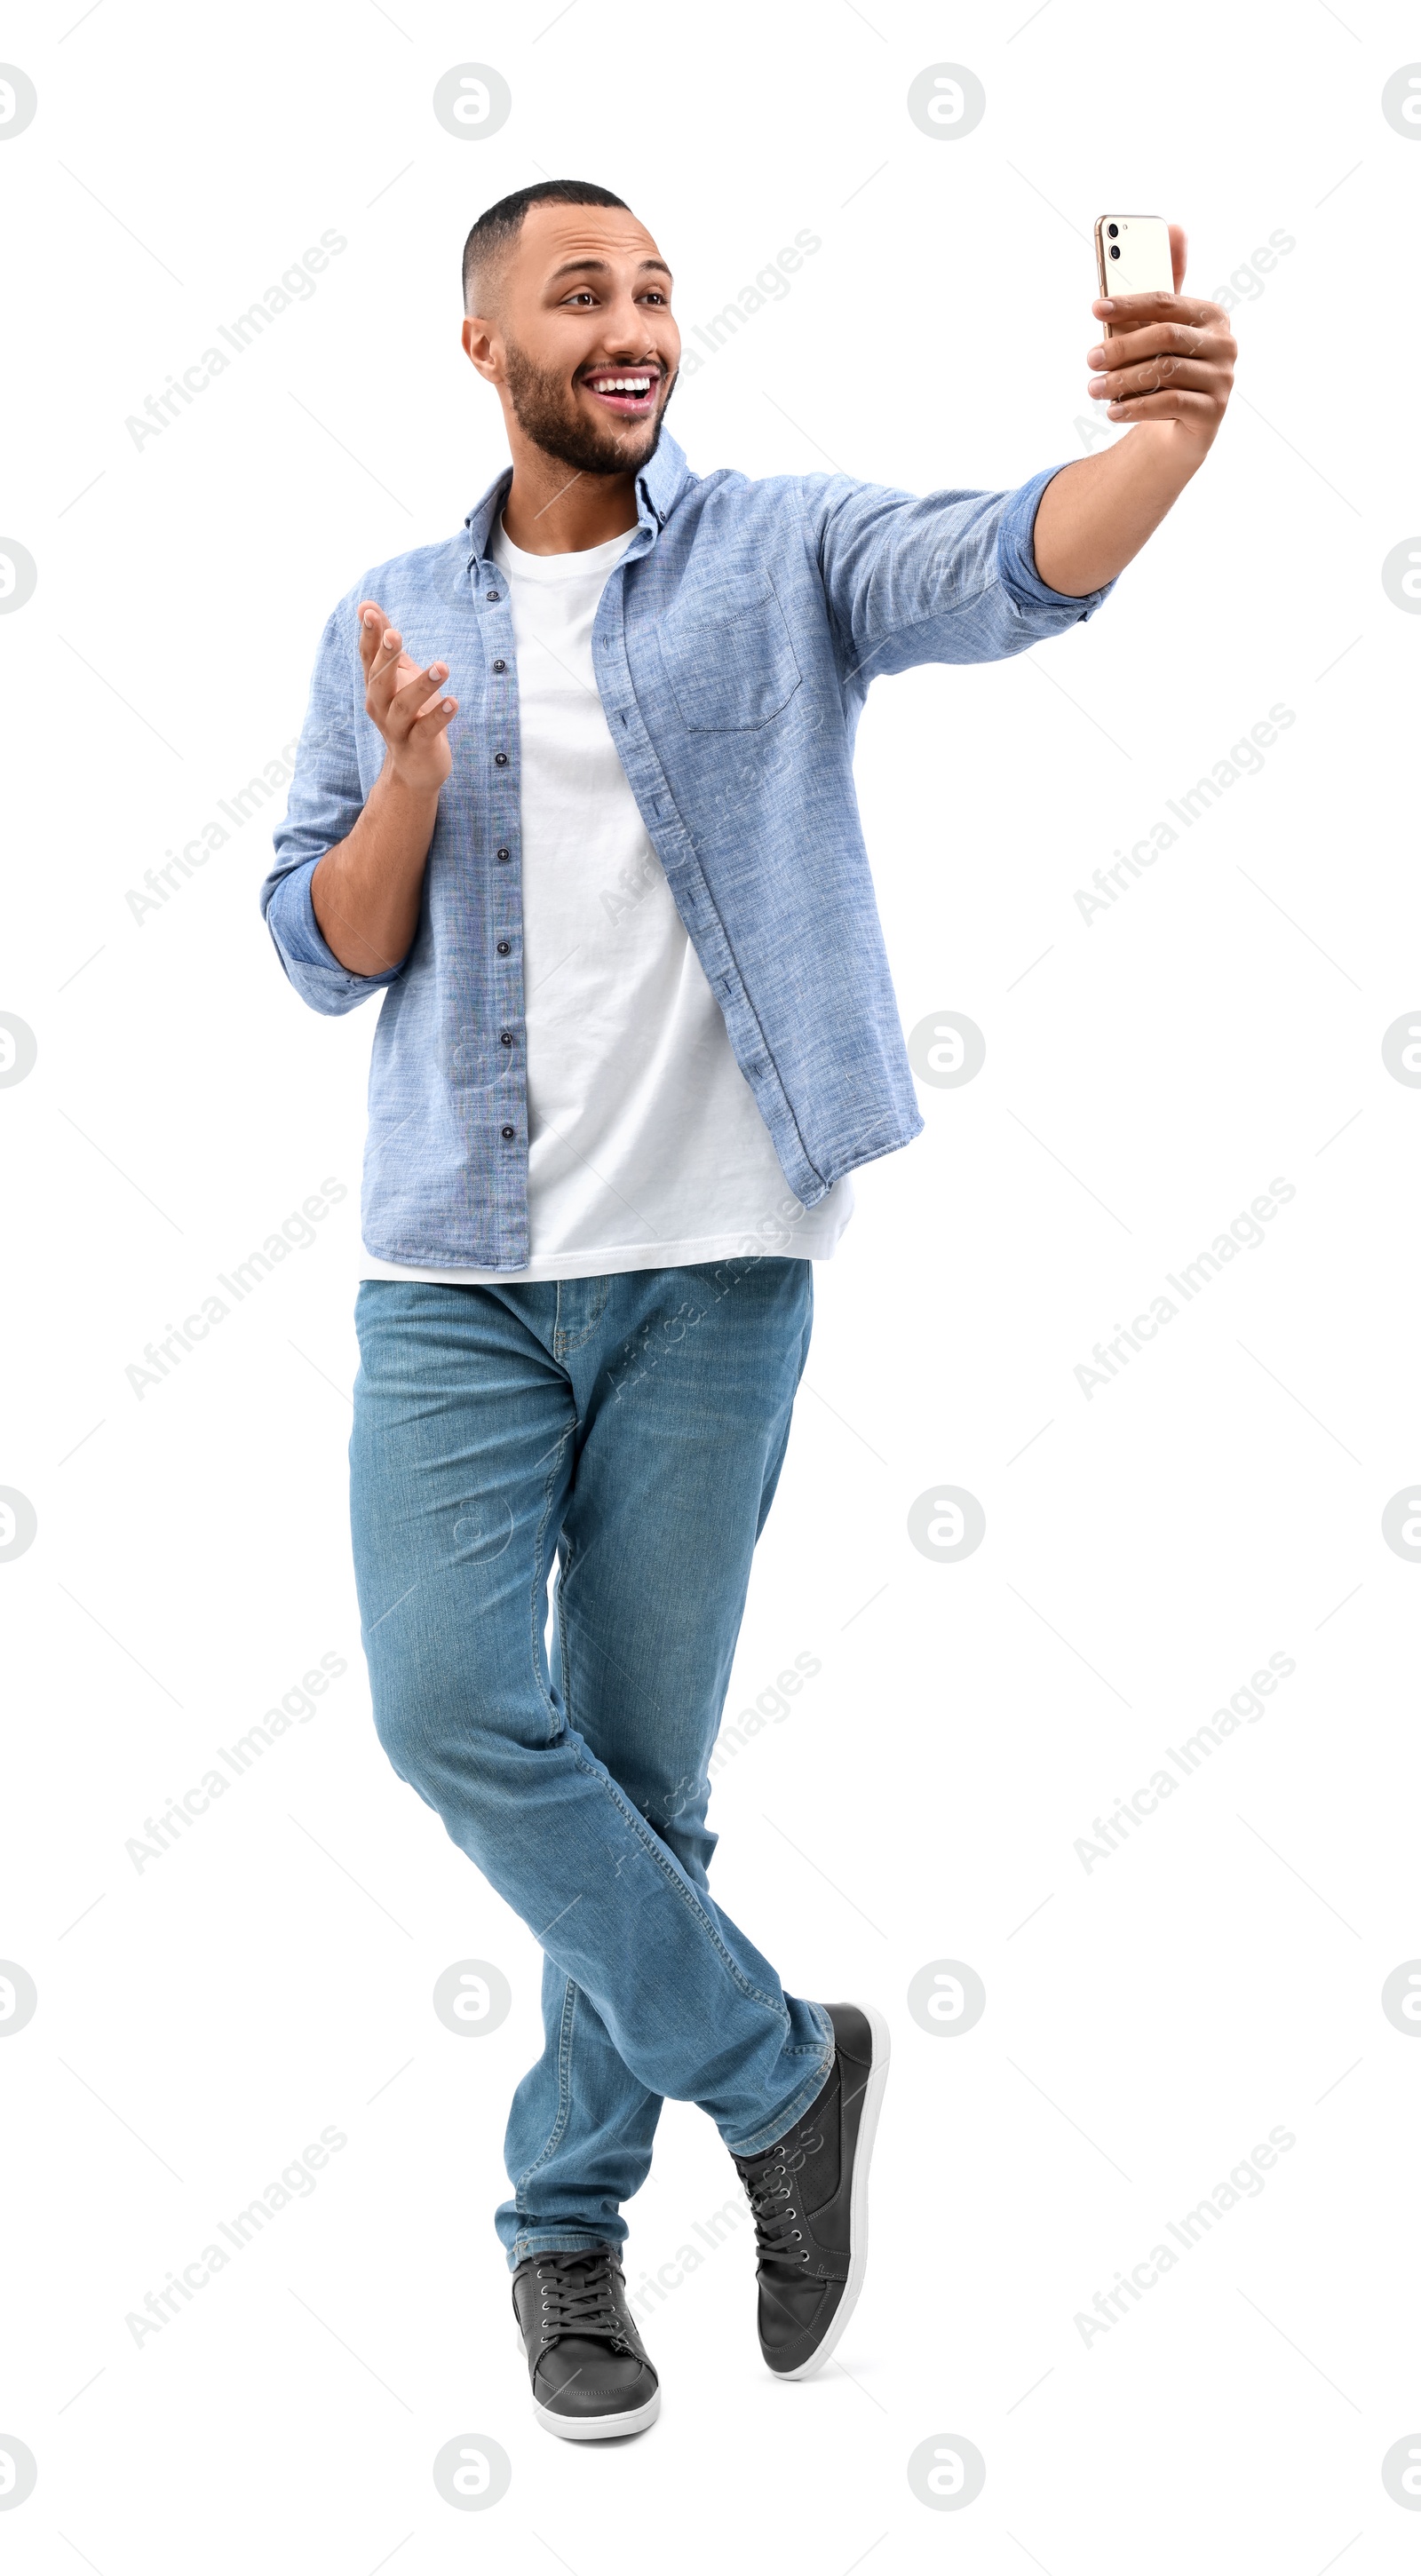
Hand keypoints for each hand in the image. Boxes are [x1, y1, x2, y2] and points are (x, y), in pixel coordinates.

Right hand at [357, 599, 457, 793]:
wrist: (414, 769)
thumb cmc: (408, 714)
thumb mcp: (397, 676)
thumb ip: (384, 643)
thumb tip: (365, 605)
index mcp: (376, 687)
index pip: (368, 658)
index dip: (368, 635)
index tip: (370, 612)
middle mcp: (380, 707)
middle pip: (379, 681)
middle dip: (386, 657)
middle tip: (395, 633)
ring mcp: (397, 729)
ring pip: (404, 705)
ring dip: (422, 685)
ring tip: (442, 667)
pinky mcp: (417, 747)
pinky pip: (426, 731)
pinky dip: (439, 717)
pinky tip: (453, 702)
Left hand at [1085, 225, 1235, 461]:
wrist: (1183, 427)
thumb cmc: (1168, 368)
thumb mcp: (1162, 330)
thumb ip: (1163, 289)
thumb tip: (1176, 227)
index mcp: (1211, 315)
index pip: (1167, 302)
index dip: (1129, 303)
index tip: (1095, 308)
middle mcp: (1224, 343)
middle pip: (1166, 336)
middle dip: (1123, 347)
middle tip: (1090, 358)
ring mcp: (1222, 378)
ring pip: (1166, 372)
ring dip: (1123, 381)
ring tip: (1093, 389)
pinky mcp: (1213, 411)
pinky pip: (1170, 404)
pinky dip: (1136, 406)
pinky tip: (1112, 411)